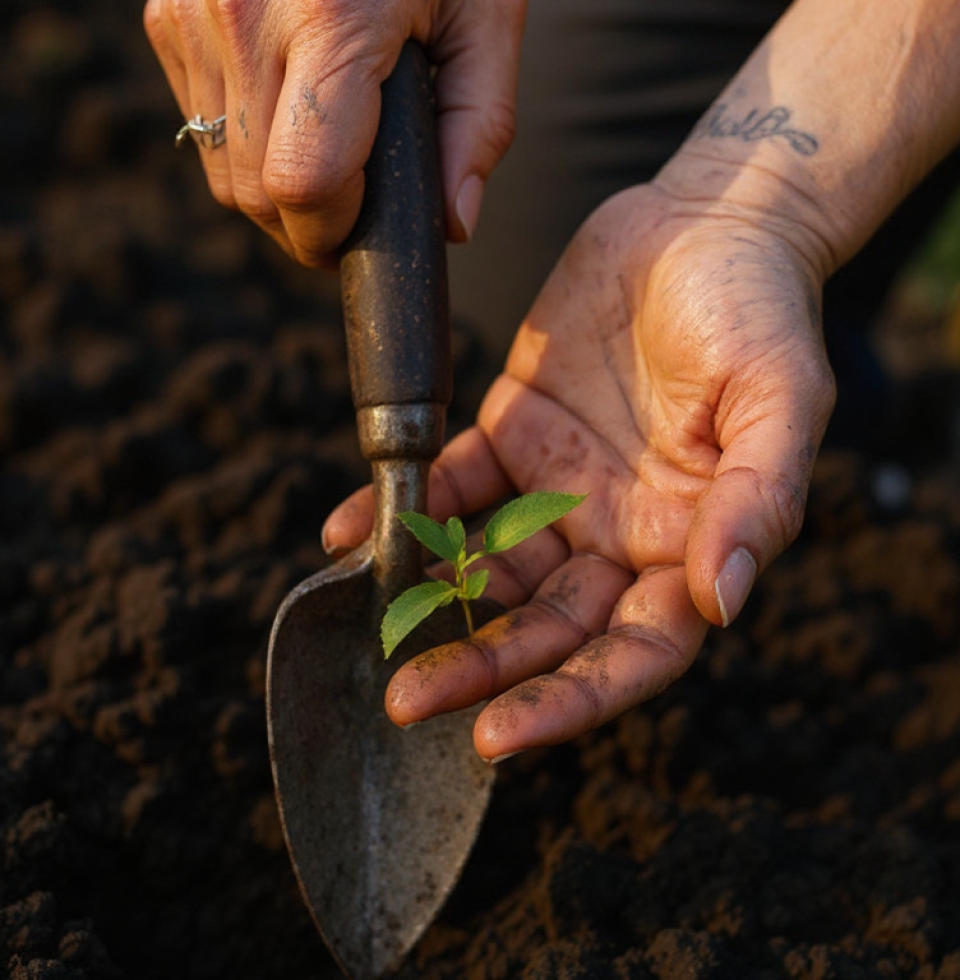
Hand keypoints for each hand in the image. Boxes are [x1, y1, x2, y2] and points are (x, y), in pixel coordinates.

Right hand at [143, 0, 524, 265]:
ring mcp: (193, 11)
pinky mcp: (167, 11)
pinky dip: (241, 141)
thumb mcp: (483, 19)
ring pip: (220, 169)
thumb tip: (453, 224)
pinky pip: (198, 121)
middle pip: (254, 192)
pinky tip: (286, 109)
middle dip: (304, 226)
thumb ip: (478, 127)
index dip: (333, 232)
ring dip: (272, 190)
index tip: (358, 239)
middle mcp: (244, 15)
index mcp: (332, 20)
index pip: (304, 183)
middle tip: (349, 211)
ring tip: (325, 155)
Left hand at [323, 180, 836, 760]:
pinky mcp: (514, 434)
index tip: (499, 733)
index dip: (572, 699)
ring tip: (371, 625)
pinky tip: (352, 529)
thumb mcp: (779, 399)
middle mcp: (618, 533)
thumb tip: (725, 599)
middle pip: (546, 626)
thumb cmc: (761, 308)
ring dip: (434, 602)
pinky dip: (404, 510)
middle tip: (409, 699)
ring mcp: (560, 489)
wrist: (705, 221)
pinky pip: (453, 484)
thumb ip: (756, 499)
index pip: (632, 651)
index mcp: (687, 543)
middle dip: (482, 668)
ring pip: (491, 569)